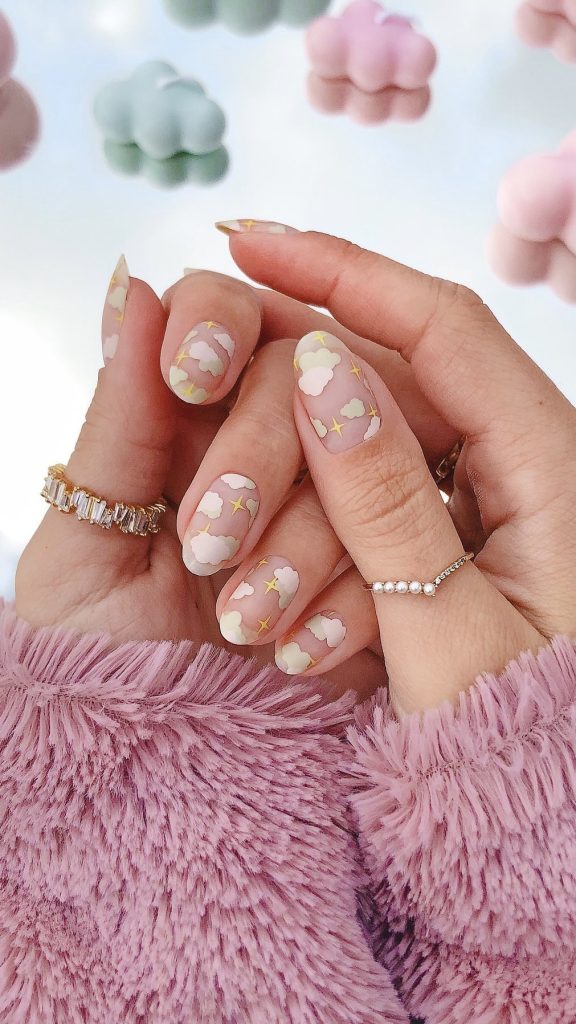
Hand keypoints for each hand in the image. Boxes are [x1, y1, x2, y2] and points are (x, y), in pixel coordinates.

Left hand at [14, 257, 453, 696]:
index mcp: (188, 425)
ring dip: (304, 540)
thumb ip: (116, 424)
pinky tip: (294, 653)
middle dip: (257, 453)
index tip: (193, 374)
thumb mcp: (84, 550)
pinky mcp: (384, 570)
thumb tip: (134, 287)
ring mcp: (334, 506)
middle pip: (304, 375)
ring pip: (364, 457)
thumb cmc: (100, 664)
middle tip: (205, 543)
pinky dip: (348, 599)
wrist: (160, 778)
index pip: (225, 317)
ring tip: (241, 623)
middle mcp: (269, 448)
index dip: (217, 322)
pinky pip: (406, 547)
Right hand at [213, 224, 575, 714]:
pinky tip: (300, 628)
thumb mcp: (449, 634)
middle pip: (389, 392)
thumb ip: (386, 504)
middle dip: (286, 432)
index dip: (341, 273)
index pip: (440, 328)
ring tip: (252, 610)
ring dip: (297, 524)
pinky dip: (326, 560)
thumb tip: (320, 373)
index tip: (248, 243)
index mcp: (554, 464)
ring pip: (368, 463)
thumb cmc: (525, 746)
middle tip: (207, 472)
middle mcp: (525, 463)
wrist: (551, 815)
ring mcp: (488, 503)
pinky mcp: (457, 540)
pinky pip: (375, 516)